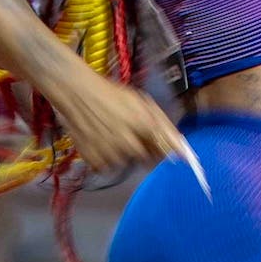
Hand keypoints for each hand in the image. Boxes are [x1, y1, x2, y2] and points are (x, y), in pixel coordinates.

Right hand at [50, 74, 189, 175]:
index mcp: (144, 126)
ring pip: (126, 164)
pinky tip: (100, 142)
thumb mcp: (142, 102)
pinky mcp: (94, 161)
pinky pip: (107, 167)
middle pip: (146, 160)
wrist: (77, 93)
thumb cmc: (112, 95)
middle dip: (143, 150)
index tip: (163, 149)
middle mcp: (129, 144)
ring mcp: (110, 155)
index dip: (166, 152)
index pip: (166, 152)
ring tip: (112, 135)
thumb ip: (164, 126)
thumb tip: (183, 150)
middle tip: (130, 133)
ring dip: (123, 154)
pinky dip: (105, 158)